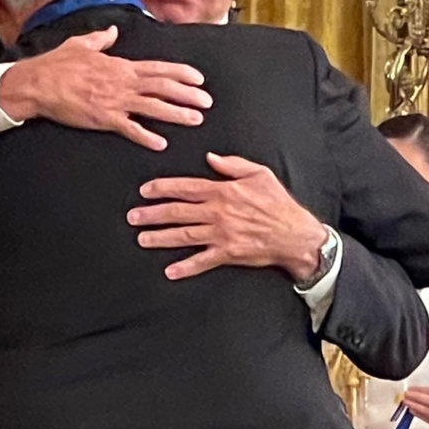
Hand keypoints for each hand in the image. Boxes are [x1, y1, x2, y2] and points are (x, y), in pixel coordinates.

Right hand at [0, 27, 211, 149]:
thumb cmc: (55, 64)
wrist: (37, 83)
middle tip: (207, 102)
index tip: (198, 79)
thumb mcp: (80, 45)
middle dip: (188, 95)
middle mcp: (122, 82)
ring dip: (177, 114)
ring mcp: (114, 101)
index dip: (181, 73)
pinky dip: (147, 136)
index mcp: (119, 65)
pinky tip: (160, 143)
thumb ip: (100, 39)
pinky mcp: (103, 118)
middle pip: (163, 87)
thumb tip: (112, 32)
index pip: (157, 68)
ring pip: (153, 107)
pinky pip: (130, 128)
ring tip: (195, 120)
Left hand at [130, 154, 328, 281]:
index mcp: (223, 191)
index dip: (162, 188)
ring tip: (141, 239)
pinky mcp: (228, 253)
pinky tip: (169, 271)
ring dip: (160, 237)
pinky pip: (203, 261)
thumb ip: (233, 165)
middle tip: (132, 217)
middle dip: (152, 214)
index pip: (185, 188)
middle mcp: (218, 213)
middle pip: (178, 212)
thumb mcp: (260, 174)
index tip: (144, 191)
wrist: (296, 234)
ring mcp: (221, 234)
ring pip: (184, 235)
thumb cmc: (278, 203)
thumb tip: (211, 157)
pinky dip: (186, 267)